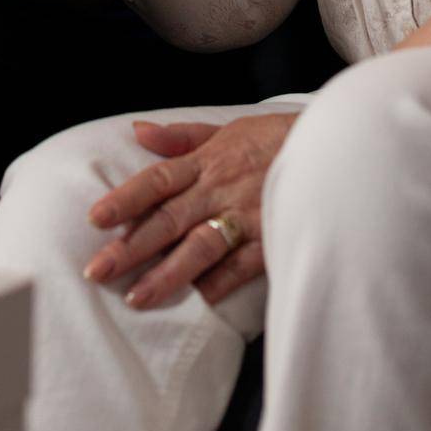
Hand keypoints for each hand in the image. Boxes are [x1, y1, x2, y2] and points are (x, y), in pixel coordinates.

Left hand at [82, 112, 298, 308]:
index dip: (126, 199)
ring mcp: (248, 216)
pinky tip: (200, 302)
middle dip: (131, 247)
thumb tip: (138, 131)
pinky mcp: (273, 238)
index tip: (95, 218)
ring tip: (137, 298)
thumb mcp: (229, 129)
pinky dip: (222, 284)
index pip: (158, 179)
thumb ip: (182, 136)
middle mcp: (222, 189)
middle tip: (97, 271)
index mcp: (208, 161)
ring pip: (201, 247)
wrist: (335, 145)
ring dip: (168, 274)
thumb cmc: (277, 138)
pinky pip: (243, 266)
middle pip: (169, 219)